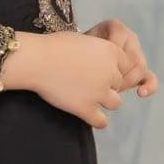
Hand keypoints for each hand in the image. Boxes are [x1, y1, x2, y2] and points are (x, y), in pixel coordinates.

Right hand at [0, 30, 129, 128]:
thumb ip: (97, 52)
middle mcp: (110, 73)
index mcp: (112, 52)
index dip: (112, 69)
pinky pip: (101, 122)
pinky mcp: (86, 108)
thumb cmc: (54, 46)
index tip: (98, 70)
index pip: (126, 66)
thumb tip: (97, 62)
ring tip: (88, 98)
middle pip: (119, 85)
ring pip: (115, 103)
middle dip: (107, 84)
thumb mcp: (85, 41)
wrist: (37, 60)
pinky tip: (88, 115)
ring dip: (104, 101)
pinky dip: (97, 120)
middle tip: (87, 82)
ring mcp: (99, 92)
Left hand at [84, 18, 158, 97]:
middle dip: (118, 73)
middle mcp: (129, 38)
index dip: (108, 57)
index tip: (94, 65)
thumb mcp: (78, 47)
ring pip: (140, 69)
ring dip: (127, 81)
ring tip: (112, 88)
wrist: (76, 61)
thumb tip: (97, 63)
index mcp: (115, 27)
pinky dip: (148, 86)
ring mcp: (137, 54)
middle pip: (130, 57)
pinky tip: (141, 93)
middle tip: (102, 82)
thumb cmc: (75, 53)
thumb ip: (88, 49)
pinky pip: (150, 78)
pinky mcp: (140, 71)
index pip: (118, 42)